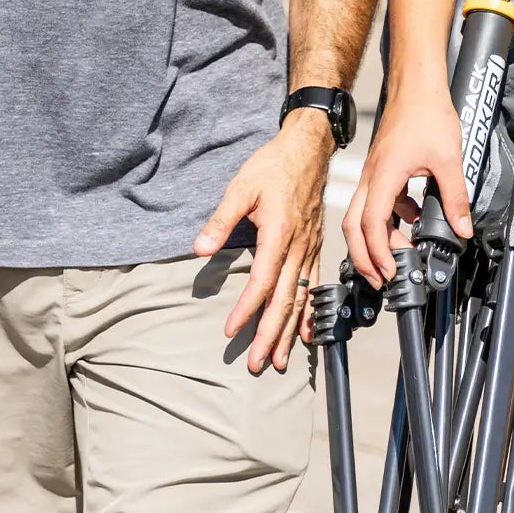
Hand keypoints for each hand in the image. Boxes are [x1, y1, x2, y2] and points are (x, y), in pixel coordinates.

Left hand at [193, 113, 330, 373]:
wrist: (308, 149)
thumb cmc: (274, 165)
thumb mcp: (240, 187)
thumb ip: (221, 220)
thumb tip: (199, 249)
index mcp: (280, 233)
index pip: (262, 282)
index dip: (246, 310)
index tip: (230, 331)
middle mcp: (299, 246)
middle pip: (285, 300)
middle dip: (270, 335)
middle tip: (258, 363)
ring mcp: (309, 249)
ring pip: (301, 299)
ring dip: (289, 332)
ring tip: (279, 359)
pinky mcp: (314, 247)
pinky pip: (313, 287)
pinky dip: (309, 313)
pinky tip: (306, 333)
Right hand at [342, 81, 468, 287]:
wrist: (417, 84)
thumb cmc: (427, 113)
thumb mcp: (448, 158)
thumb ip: (455, 196)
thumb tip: (462, 227)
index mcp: (384, 176)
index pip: (372, 224)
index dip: (378, 253)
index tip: (390, 271)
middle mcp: (372, 177)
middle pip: (354, 225)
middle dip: (363, 256)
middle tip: (381, 278)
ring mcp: (375, 172)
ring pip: (363, 214)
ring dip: (376, 238)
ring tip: (397, 256)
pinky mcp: (383, 167)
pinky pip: (379, 200)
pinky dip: (390, 216)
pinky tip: (413, 217)